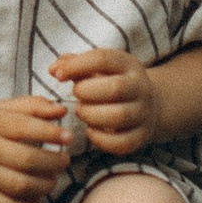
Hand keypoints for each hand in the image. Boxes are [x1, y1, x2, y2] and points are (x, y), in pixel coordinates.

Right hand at [0, 96, 73, 202]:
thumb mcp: (0, 109)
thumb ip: (32, 106)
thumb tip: (62, 110)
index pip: (25, 127)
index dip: (51, 132)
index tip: (68, 136)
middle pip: (27, 160)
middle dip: (54, 162)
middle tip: (64, 161)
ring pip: (20, 186)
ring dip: (45, 185)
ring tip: (52, 179)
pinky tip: (36, 199)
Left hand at [47, 48, 162, 157]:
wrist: (148, 105)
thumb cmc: (111, 83)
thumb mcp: (97, 68)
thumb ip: (73, 65)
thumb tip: (53, 69)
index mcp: (128, 65)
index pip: (103, 59)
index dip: (77, 66)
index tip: (58, 75)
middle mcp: (140, 88)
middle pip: (115, 88)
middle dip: (86, 92)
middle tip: (75, 95)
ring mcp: (143, 113)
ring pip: (119, 116)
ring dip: (91, 115)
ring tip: (81, 112)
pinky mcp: (141, 136)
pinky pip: (122, 143)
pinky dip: (101, 140)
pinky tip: (90, 131)